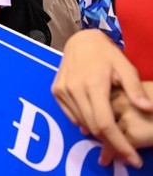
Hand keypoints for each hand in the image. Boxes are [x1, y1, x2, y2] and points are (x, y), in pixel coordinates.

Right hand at [52, 30, 151, 168]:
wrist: (81, 40)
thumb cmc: (106, 54)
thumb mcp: (125, 67)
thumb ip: (134, 89)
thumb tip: (147, 108)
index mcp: (93, 84)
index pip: (105, 122)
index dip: (119, 144)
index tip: (133, 158)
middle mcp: (74, 89)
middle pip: (93, 127)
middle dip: (111, 143)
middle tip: (126, 152)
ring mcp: (63, 90)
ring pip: (82, 123)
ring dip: (98, 133)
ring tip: (113, 135)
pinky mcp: (56, 91)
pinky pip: (72, 116)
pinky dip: (85, 122)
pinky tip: (95, 119)